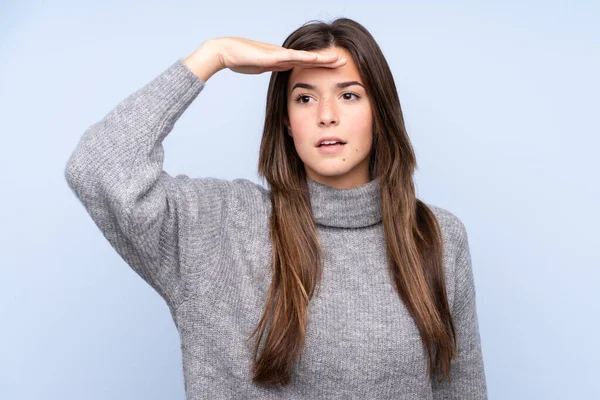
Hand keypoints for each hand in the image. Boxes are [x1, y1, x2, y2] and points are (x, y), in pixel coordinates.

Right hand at [212, 37, 346, 73]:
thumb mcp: (261, 67)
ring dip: (323, 58)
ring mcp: (280, 54)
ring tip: (338, 59)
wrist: (226, 52)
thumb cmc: (240, 60)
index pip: (305, 63)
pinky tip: (319, 57)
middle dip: (327, 61)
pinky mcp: (274, 55)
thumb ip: (272, 68)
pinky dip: (307, 57)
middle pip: (310, 58)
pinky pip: (294, 56)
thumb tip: (282, 72)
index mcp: (282, 60)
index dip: (320, 65)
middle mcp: (284, 55)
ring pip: (307, 56)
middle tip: (344, 61)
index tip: (333, 68)